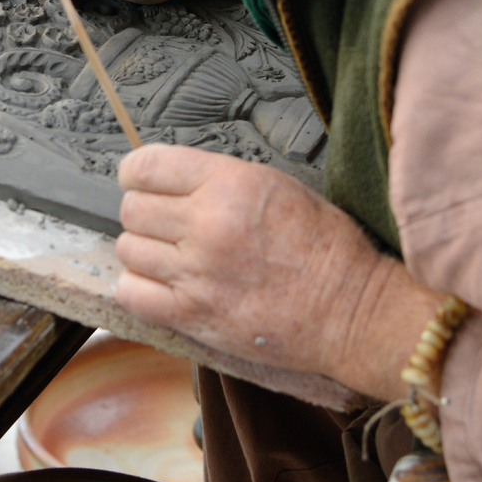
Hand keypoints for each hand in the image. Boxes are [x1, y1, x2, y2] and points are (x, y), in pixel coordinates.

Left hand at [116, 144, 443, 402]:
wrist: (352, 311)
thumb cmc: (324, 248)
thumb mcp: (276, 185)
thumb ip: (217, 179)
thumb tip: (170, 181)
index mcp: (230, 183)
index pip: (145, 166)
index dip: (136, 175)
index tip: (141, 183)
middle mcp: (208, 224)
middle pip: (132, 210)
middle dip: (143, 214)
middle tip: (165, 225)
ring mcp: (197, 272)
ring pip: (129, 250)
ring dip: (143, 252)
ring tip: (170, 257)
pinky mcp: (194, 315)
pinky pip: (132, 294)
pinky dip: (138, 289)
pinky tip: (161, 286)